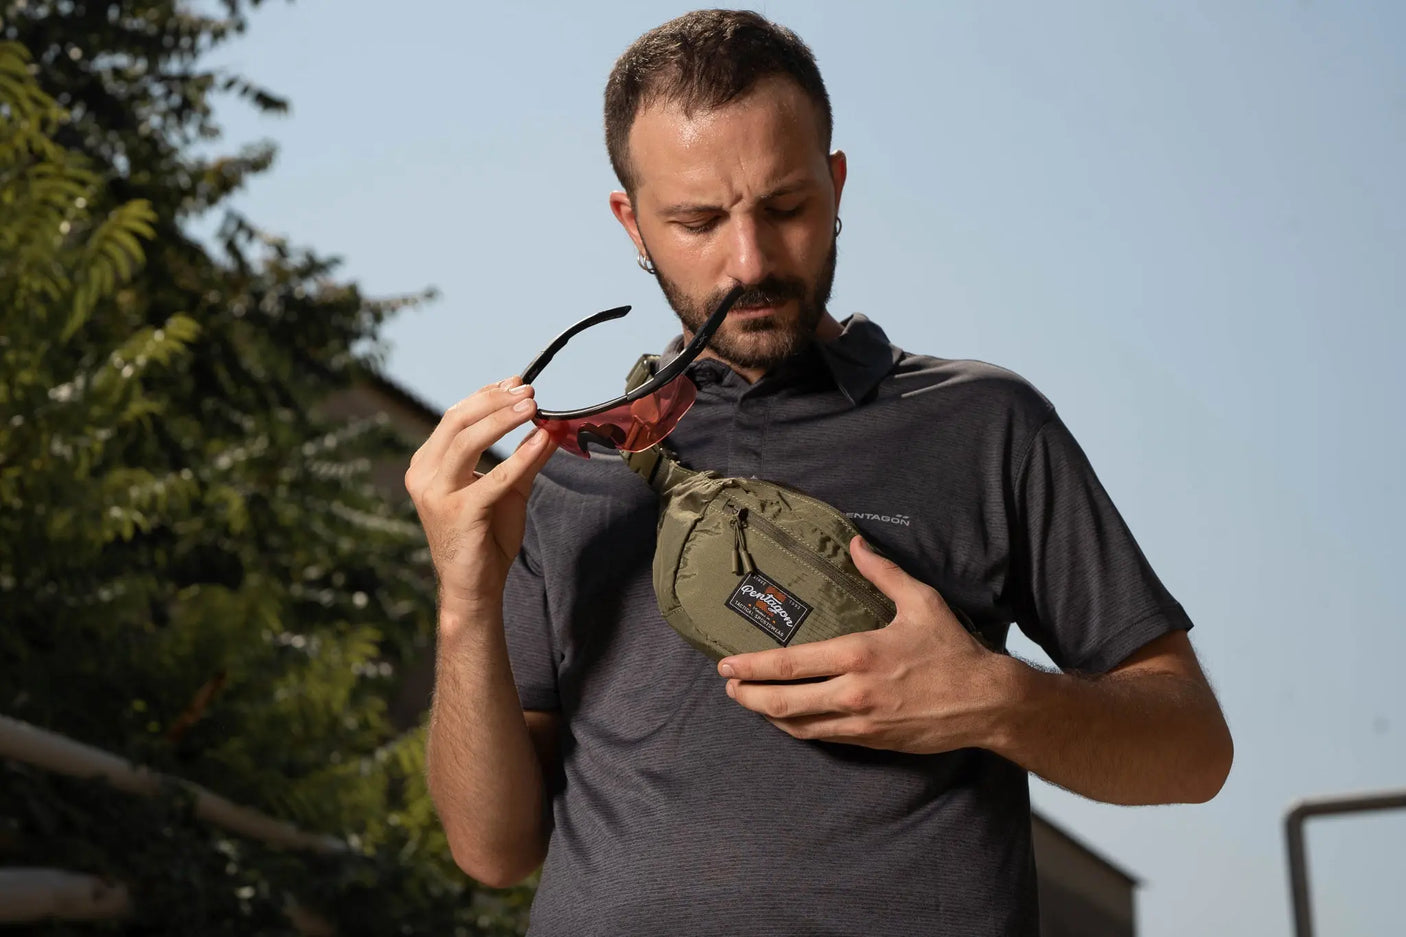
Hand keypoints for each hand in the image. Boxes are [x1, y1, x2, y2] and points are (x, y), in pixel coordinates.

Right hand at [404, 377, 556, 613]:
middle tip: (528, 390)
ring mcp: (436, 495)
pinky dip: (518, 458)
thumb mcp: (507, 490)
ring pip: (466, 442)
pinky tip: (540, 442)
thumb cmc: (485, 537)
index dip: (485, 396)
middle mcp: (424, 476)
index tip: (516, 382)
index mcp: (427, 465)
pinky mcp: (458, 514)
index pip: (454, 417)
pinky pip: (491, 478)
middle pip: (456, 422)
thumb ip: (524, 458)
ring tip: (532, 407)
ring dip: (502, 420)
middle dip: (494, 401)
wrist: (474, 587)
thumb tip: (550, 427)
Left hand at [718, 537, 1011, 752]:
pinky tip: (788, 718)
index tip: (727, 665)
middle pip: (783, 703)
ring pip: (798, 726)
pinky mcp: (872, 741)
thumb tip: (856, 543)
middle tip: (728, 687)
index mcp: (859, 655)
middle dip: (748, 696)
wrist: (987, 702)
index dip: (752, 667)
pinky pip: (823, 736)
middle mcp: (853, 692)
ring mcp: (860, 722)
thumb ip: (882, 572)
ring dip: (767, 715)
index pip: (791, 665)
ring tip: (749, 701)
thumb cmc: (953, 650)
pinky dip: (798, 728)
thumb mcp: (921, 601)